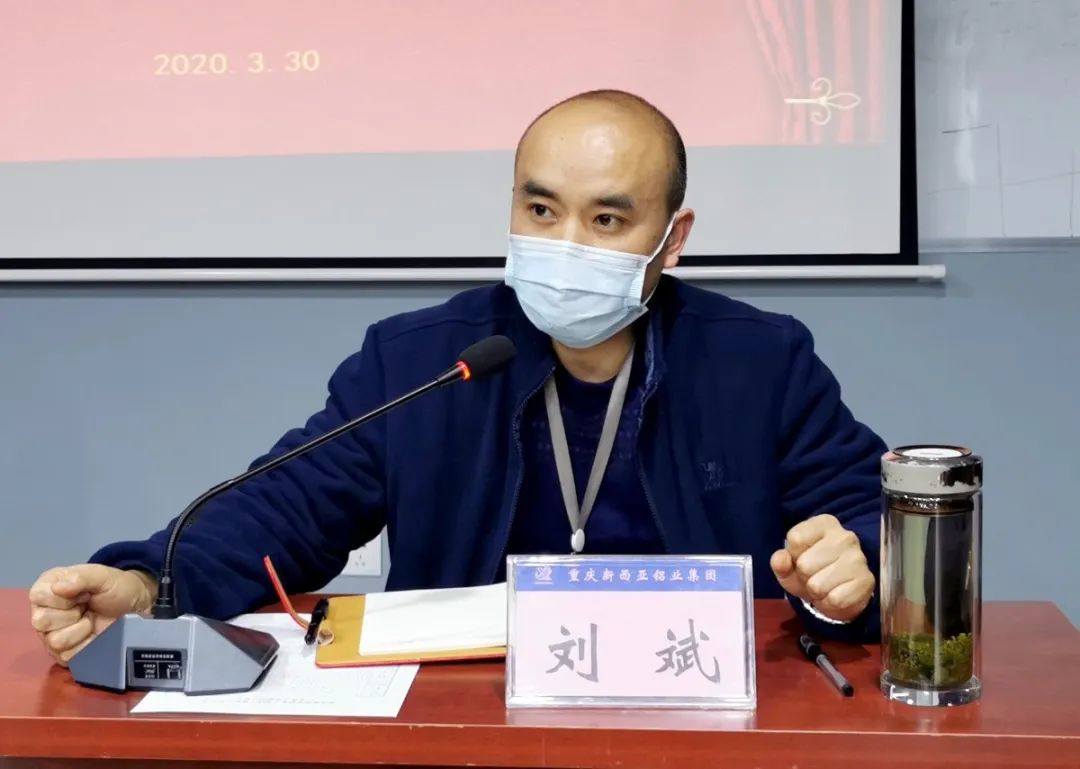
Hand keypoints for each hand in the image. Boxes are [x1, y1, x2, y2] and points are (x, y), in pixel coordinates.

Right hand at [28, 565, 156, 665]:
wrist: (135, 607)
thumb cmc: (116, 587)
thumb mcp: (102, 575)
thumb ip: (81, 577)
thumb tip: (57, 588)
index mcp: (48, 588)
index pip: (38, 596)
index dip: (63, 597)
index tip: (83, 594)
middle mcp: (44, 612)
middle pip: (42, 621)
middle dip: (71, 614)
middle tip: (86, 607)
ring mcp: (51, 635)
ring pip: (54, 641)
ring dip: (80, 630)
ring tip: (91, 620)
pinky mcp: (63, 654)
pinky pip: (66, 656)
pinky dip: (85, 645)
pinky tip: (93, 635)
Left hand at [770, 514, 874, 622]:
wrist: (838, 594)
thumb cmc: (811, 572)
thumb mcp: (789, 566)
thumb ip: (780, 562)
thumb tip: (780, 560)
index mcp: (824, 523)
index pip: (796, 538)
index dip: (793, 555)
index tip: (802, 557)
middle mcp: (845, 536)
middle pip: (805, 564)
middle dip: (805, 576)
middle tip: (814, 575)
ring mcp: (859, 558)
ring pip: (818, 585)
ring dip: (817, 591)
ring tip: (825, 585)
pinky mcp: (867, 581)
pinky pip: (834, 600)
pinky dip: (830, 603)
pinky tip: (836, 594)